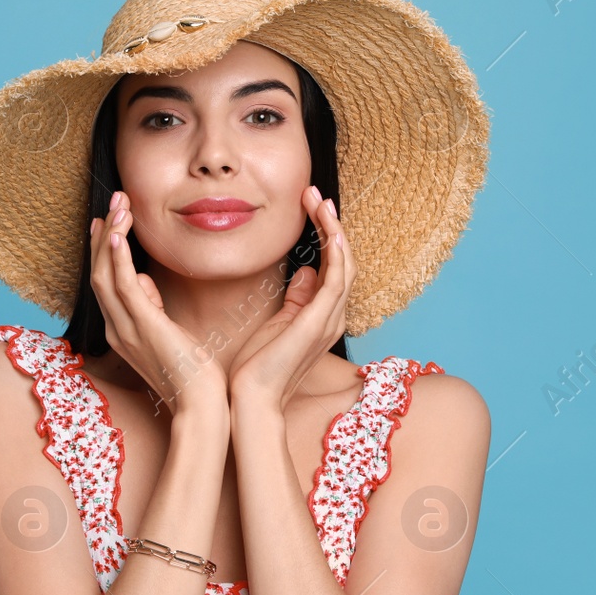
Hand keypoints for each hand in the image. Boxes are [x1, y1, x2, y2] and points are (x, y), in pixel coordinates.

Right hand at [89, 190, 227, 416]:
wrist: (201, 406)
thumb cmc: (193, 375)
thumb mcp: (169, 334)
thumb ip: (153, 308)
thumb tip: (145, 282)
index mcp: (122, 331)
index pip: (105, 283)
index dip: (104, 250)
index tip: (107, 222)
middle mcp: (117, 329)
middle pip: (99, 274)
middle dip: (105, 234)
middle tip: (114, 201)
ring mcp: (126, 329)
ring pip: (105, 275)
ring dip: (111, 236)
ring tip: (119, 204)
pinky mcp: (143, 327)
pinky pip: (123, 286)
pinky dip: (117, 258)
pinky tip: (119, 234)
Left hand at [227, 184, 354, 412]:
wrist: (252, 399)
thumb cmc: (258, 367)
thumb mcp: (278, 323)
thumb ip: (296, 298)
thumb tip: (306, 272)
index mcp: (322, 317)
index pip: (334, 268)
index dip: (327, 236)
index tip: (311, 207)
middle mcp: (333, 317)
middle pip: (344, 261)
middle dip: (331, 225)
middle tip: (315, 195)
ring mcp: (329, 320)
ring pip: (344, 265)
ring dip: (333, 229)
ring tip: (318, 200)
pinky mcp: (319, 322)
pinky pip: (337, 279)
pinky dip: (336, 252)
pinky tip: (329, 228)